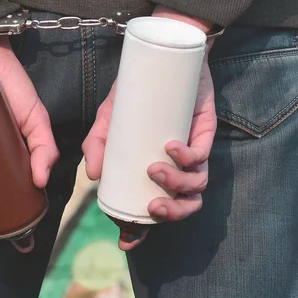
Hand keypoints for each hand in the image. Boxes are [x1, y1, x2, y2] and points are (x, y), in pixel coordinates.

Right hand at [82, 7, 217, 250]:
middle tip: (152, 208)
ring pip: (196, 187)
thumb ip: (96, 142)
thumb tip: (92, 175)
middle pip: (182, 206)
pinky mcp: (206, 133)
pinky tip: (170, 147)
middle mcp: (176, 167)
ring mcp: (193, 152)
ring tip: (154, 170)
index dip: (142, 231)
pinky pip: (203, 156)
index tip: (128, 241)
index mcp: (152, 171)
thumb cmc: (136, 91)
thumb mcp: (109, 116)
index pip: (150, 209)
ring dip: (177, 186)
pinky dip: (188, 159)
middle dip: (170, 216)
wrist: (164, 57)